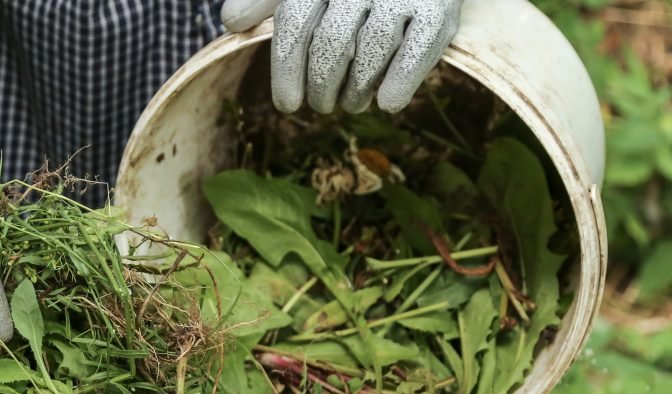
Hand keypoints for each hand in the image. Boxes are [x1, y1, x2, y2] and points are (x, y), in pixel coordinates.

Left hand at [221, 0, 461, 113]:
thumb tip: (230, 20)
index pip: (295, 21)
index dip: (286, 69)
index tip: (287, 104)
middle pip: (332, 42)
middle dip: (322, 85)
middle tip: (322, 106)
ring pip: (373, 50)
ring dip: (357, 90)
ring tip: (352, 104)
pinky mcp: (440, 7)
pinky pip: (418, 50)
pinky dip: (400, 82)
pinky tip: (387, 104)